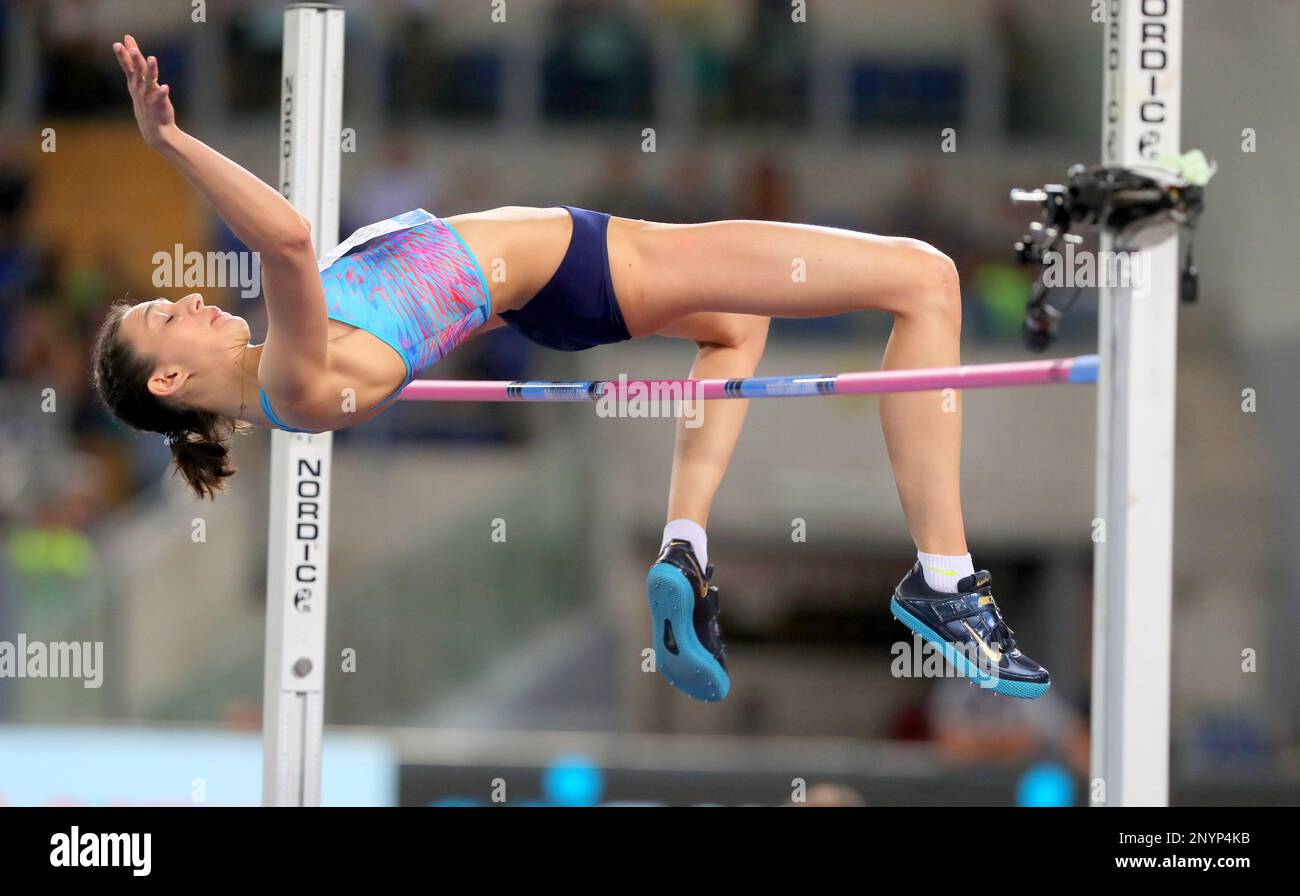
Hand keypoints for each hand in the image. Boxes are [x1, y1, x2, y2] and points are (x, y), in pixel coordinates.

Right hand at [112, 34, 175, 148]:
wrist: (153, 129)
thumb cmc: (146, 102)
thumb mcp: (139, 83)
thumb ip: (136, 65)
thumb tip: (131, 47)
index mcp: (134, 83)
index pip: (128, 66)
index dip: (123, 55)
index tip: (118, 42)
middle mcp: (139, 89)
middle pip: (136, 71)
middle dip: (134, 60)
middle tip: (131, 49)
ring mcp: (148, 97)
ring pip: (148, 82)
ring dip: (150, 70)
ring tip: (152, 58)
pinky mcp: (158, 106)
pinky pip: (160, 98)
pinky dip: (162, 93)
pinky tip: (166, 87)